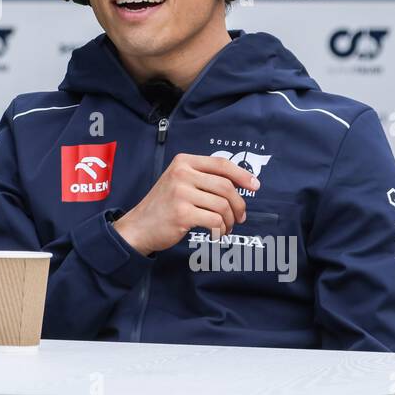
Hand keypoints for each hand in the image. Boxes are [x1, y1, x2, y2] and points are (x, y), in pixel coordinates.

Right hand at [112, 153, 257, 255]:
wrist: (139, 226)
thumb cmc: (164, 205)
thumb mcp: (179, 181)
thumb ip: (203, 177)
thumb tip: (239, 183)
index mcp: (183, 162)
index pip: (221, 164)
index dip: (242, 175)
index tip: (255, 186)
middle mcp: (182, 174)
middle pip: (226, 186)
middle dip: (239, 204)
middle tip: (240, 217)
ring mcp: (181, 193)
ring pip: (222, 205)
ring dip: (230, 220)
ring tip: (226, 227)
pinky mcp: (182, 214)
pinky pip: (215, 220)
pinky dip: (221, 229)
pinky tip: (217, 232)